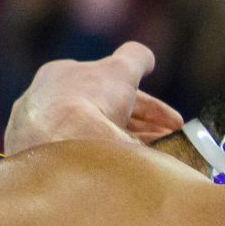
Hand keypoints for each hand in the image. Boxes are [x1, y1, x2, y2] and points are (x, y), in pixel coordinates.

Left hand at [3, 43, 183, 155]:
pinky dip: (118, 161)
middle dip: (144, 126)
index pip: (111, 88)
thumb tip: (146, 57)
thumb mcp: (120, 69)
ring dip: (134, 145)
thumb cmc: (88, 100)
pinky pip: (93, 161)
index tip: (173, 120)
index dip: (146, 103)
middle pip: (109, 115)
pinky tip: (137, 168)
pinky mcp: (55, 165)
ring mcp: (51, 136)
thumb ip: (135, 58)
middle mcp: (53, 106)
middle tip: (172, 137)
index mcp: (62, 77)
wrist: (62, 143)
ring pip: (102, 139)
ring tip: (161, 155)